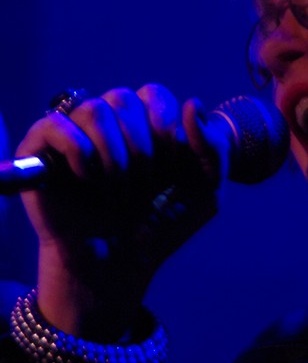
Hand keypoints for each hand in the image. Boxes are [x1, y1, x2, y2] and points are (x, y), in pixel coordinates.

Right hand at [16, 84, 221, 339]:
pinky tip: (89, 177)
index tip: (170, 166)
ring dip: (113, 153)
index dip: (165, 125)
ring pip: (93, 109)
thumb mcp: (205, 191)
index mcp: (144, 125)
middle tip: (142, 186)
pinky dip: (78, 149)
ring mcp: (73, 134)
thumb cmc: (161, 229)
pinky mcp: (40, 152)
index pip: (154, 95)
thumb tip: (192, 103)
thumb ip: (213, 147)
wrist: (120, 267)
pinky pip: (55, 124)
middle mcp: (108, 125)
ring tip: (116, 188)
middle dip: (141, 146)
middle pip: (123, 98)